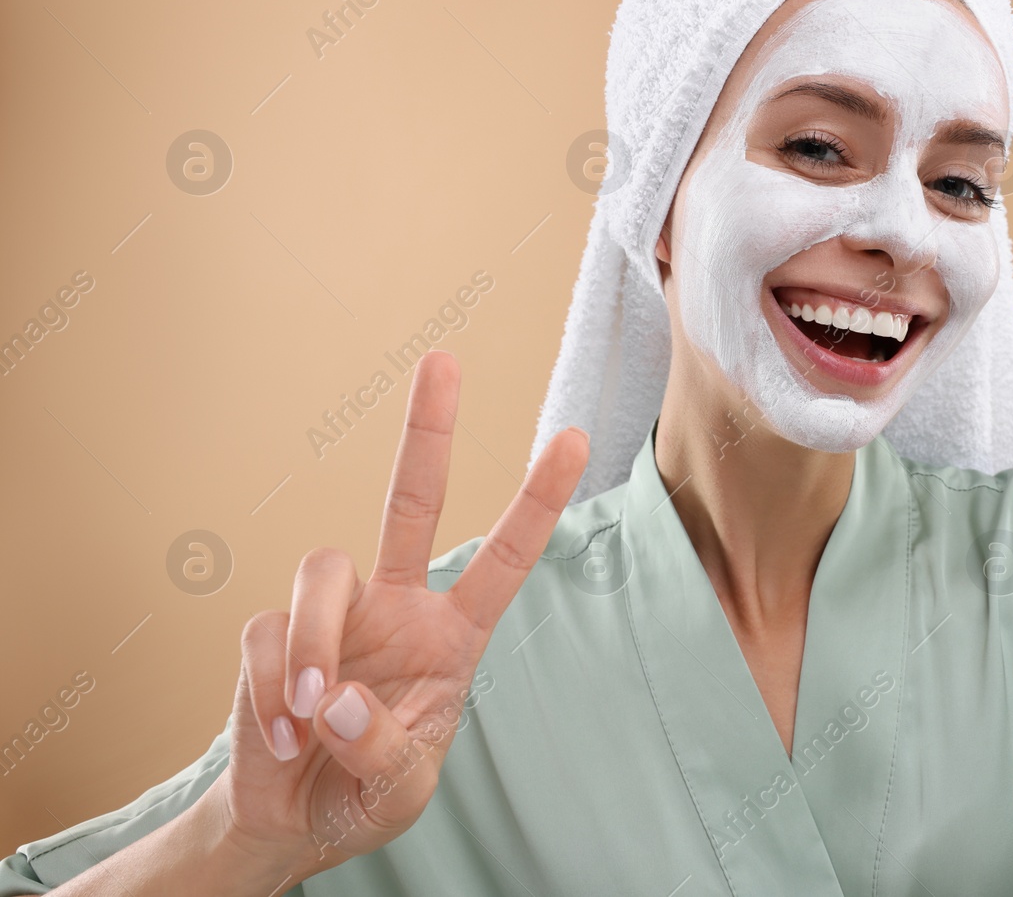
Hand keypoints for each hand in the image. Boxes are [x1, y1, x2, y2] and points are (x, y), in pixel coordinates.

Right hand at [207, 349, 588, 882]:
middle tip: (443, 362)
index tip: (575, 437)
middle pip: (412, 500)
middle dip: (428, 432)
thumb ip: (382, 749)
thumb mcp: (399, 790)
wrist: (288, 820)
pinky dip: (271, 690)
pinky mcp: (271, 634)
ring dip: (313, 645)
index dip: (537, 499)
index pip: (504, 557)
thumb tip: (339, 694)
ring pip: (321, 566)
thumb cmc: (364, 790)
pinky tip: (280, 737)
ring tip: (310, 718)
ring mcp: (334, 613)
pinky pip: (266, 633)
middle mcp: (396, 606)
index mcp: (452, 636)